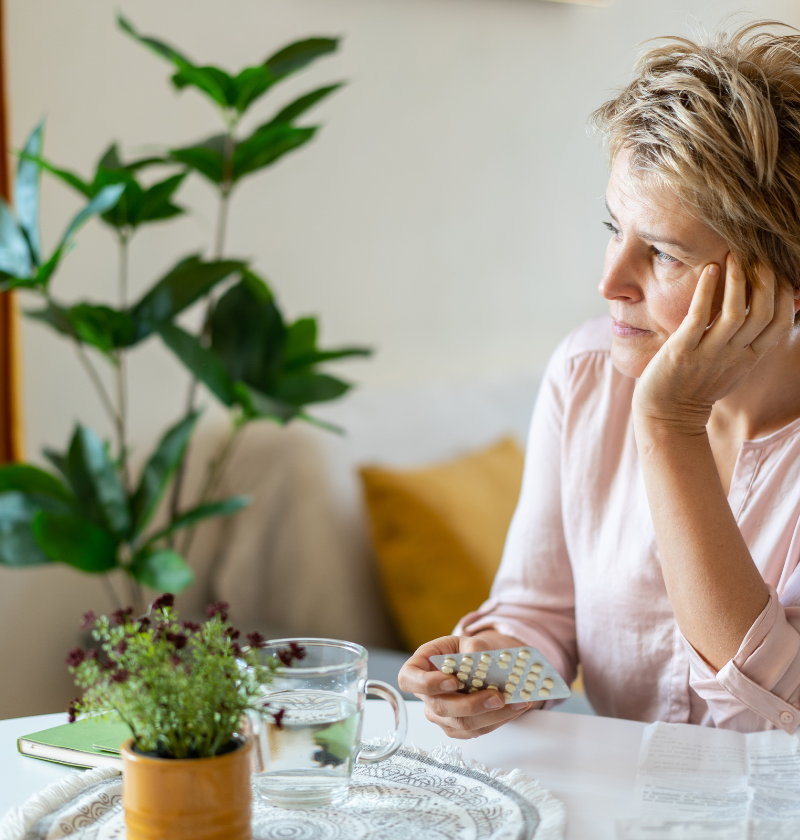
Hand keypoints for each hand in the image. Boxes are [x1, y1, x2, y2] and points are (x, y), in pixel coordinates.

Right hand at [397, 633, 536, 739]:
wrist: (477, 665)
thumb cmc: (465, 652)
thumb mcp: (466, 642)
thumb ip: (472, 648)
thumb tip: (481, 659)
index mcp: (418, 669)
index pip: (409, 680)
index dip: (427, 684)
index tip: (452, 681)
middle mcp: (425, 696)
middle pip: (441, 707)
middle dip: (472, 704)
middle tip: (498, 697)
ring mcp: (440, 715)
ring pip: (462, 724)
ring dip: (492, 715)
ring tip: (516, 702)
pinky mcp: (457, 728)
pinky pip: (476, 731)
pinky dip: (498, 720)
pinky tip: (514, 709)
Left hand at [633, 255, 794, 434]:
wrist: (667, 414)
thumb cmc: (698, 385)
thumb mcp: (734, 366)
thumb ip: (751, 342)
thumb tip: (769, 313)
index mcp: (749, 357)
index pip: (780, 322)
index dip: (785, 293)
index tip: (779, 269)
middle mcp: (734, 355)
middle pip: (763, 313)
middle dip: (765, 280)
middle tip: (758, 254)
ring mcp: (708, 353)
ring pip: (735, 313)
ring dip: (737, 281)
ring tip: (734, 255)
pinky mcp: (682, 351)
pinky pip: (699, 316)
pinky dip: (706, 291)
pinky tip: (709, 269)